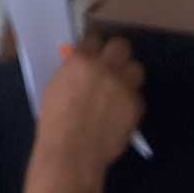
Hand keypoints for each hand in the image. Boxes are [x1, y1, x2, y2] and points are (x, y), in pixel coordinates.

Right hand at [32, 35, 145, 179]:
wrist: (72, 153)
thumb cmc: (55, 123)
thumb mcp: (56, 87)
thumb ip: (72, 71)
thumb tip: (82, 66)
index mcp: (81, 60)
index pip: (94, 39)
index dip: (93, 48)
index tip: (93, 55)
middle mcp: (106, 68)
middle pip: (121, 46)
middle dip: (115, 54)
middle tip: (110, 67)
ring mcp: (124, 86)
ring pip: (136, 69)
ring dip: (127, 76)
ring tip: (118, 90)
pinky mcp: (136, 105)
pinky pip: (138, 96)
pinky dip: (130, 101)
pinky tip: (119, 113)